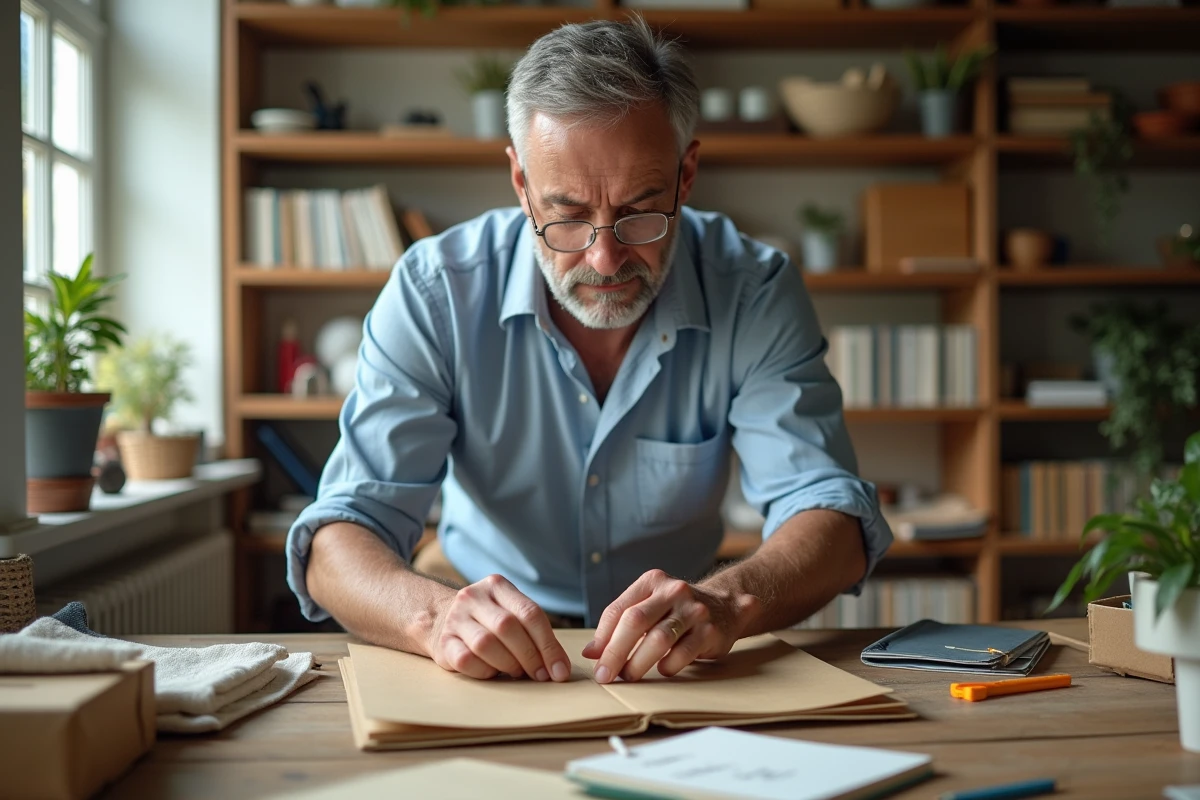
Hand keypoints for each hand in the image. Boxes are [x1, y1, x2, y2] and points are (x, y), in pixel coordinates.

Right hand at [426, 574, 571, 681]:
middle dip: (530, 656)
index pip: (530, 613)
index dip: (548, 645)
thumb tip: (559, 668)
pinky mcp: (442, 642)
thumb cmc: (488, 621)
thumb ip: (535, 633)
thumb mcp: (511, 613)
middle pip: (508, 627)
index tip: (560, 670)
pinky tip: (493, 672)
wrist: (440, 619)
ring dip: (508, 664)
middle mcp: (473, 597)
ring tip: (517, 671)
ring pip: (486, 644)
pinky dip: (486, 671)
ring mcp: (455, 618)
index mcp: (497, 586)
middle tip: (541, 675)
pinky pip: (467, 660)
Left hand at [582, 569, 748, 683]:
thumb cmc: (677, 611)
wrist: (726, 606)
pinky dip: (668, 665)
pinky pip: (683, 653)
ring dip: (638, 663)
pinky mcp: (710, 630)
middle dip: (615, 651)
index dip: (602, 637)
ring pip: (658, 638)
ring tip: (628, 676)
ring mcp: (694, 609)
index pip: (619, 609)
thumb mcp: (649, 607)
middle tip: (604, 675)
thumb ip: (620, 625)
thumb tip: (590, 653)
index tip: (593, 660)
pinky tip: (662, 670)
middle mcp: (673, 591)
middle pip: (635, 621)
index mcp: (652, 581)